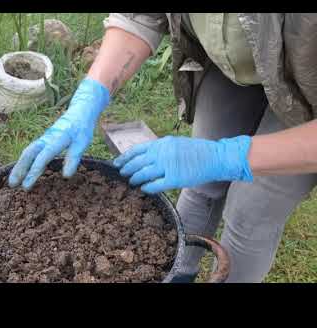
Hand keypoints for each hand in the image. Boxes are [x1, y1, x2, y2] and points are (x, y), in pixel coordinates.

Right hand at [8, 78, 110, 189]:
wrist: (78, 113)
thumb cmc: (81, 130)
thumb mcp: (82, 143)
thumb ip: (74, 158)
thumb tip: (66, 176)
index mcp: (56, 140)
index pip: (42, 157)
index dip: (34, 171)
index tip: (26, 185)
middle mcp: (46, 139)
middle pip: (28, 154)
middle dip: (19, 169)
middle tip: (12, 185)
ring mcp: (43, 140)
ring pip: (27, 153)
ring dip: (18, 167)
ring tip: (12, 182)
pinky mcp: (43, 141)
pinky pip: (30, 152)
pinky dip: (23, 162)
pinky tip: (21, 172)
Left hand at [113, 135, 252, 193]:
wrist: (215, 157)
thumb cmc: (196, 151)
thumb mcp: (175, 143)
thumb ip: (160, 149)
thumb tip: (144, 156)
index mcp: (162, 143)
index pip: (137, 149)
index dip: (124, 157)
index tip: (117, 162)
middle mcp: (163, 153)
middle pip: (137, 163)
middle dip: (127, 169)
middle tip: (122, 174)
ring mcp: (168, 166)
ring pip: (144, 174)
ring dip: (135, 179)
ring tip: (131, 182)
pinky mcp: (175, 179)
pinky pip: (156, 185)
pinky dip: (147, 188)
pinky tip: (144, 189)